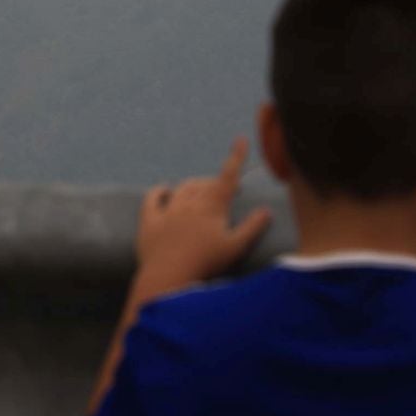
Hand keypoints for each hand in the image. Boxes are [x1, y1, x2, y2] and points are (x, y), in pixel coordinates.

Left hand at [134, 136, 272, 285]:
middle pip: (204, 184)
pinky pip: (152, 199)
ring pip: (182, 189)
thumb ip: (252, 227)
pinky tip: (164, 190)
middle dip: (216, 183)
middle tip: (227, 190)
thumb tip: (265, 210)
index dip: (235, 157)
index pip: (227, 177)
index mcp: (212, 206)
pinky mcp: (150, 221)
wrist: (169, 276)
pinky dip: (159, 191)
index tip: (240, 140)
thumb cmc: (206, 264)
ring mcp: (168, 210)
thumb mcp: (236, 248)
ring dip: (193, 187)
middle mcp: (189, 202)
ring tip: (200, 193)